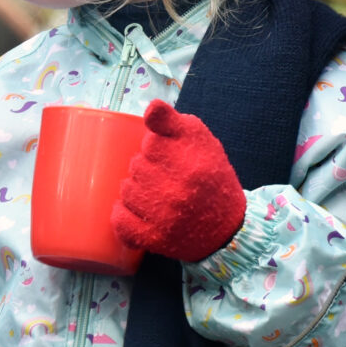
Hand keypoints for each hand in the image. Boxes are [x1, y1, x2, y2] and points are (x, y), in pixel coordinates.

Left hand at [111, 99, 246, 263]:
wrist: (225, 227)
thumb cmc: (210, 176)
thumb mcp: (200, 140)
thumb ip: (173, 121)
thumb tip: (150, 108)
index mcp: (192, 161)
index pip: (150, 143)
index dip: (156, 147)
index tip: (169, 155)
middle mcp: (179, 189)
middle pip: (136, 166)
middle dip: (147, 168)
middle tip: (165, 178)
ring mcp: (165, 216)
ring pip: (125, 191)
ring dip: (135, 190)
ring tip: (156, 194)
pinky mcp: (155, 239)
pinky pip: (120, 220)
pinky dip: (123, 215)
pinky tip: (139, 212)